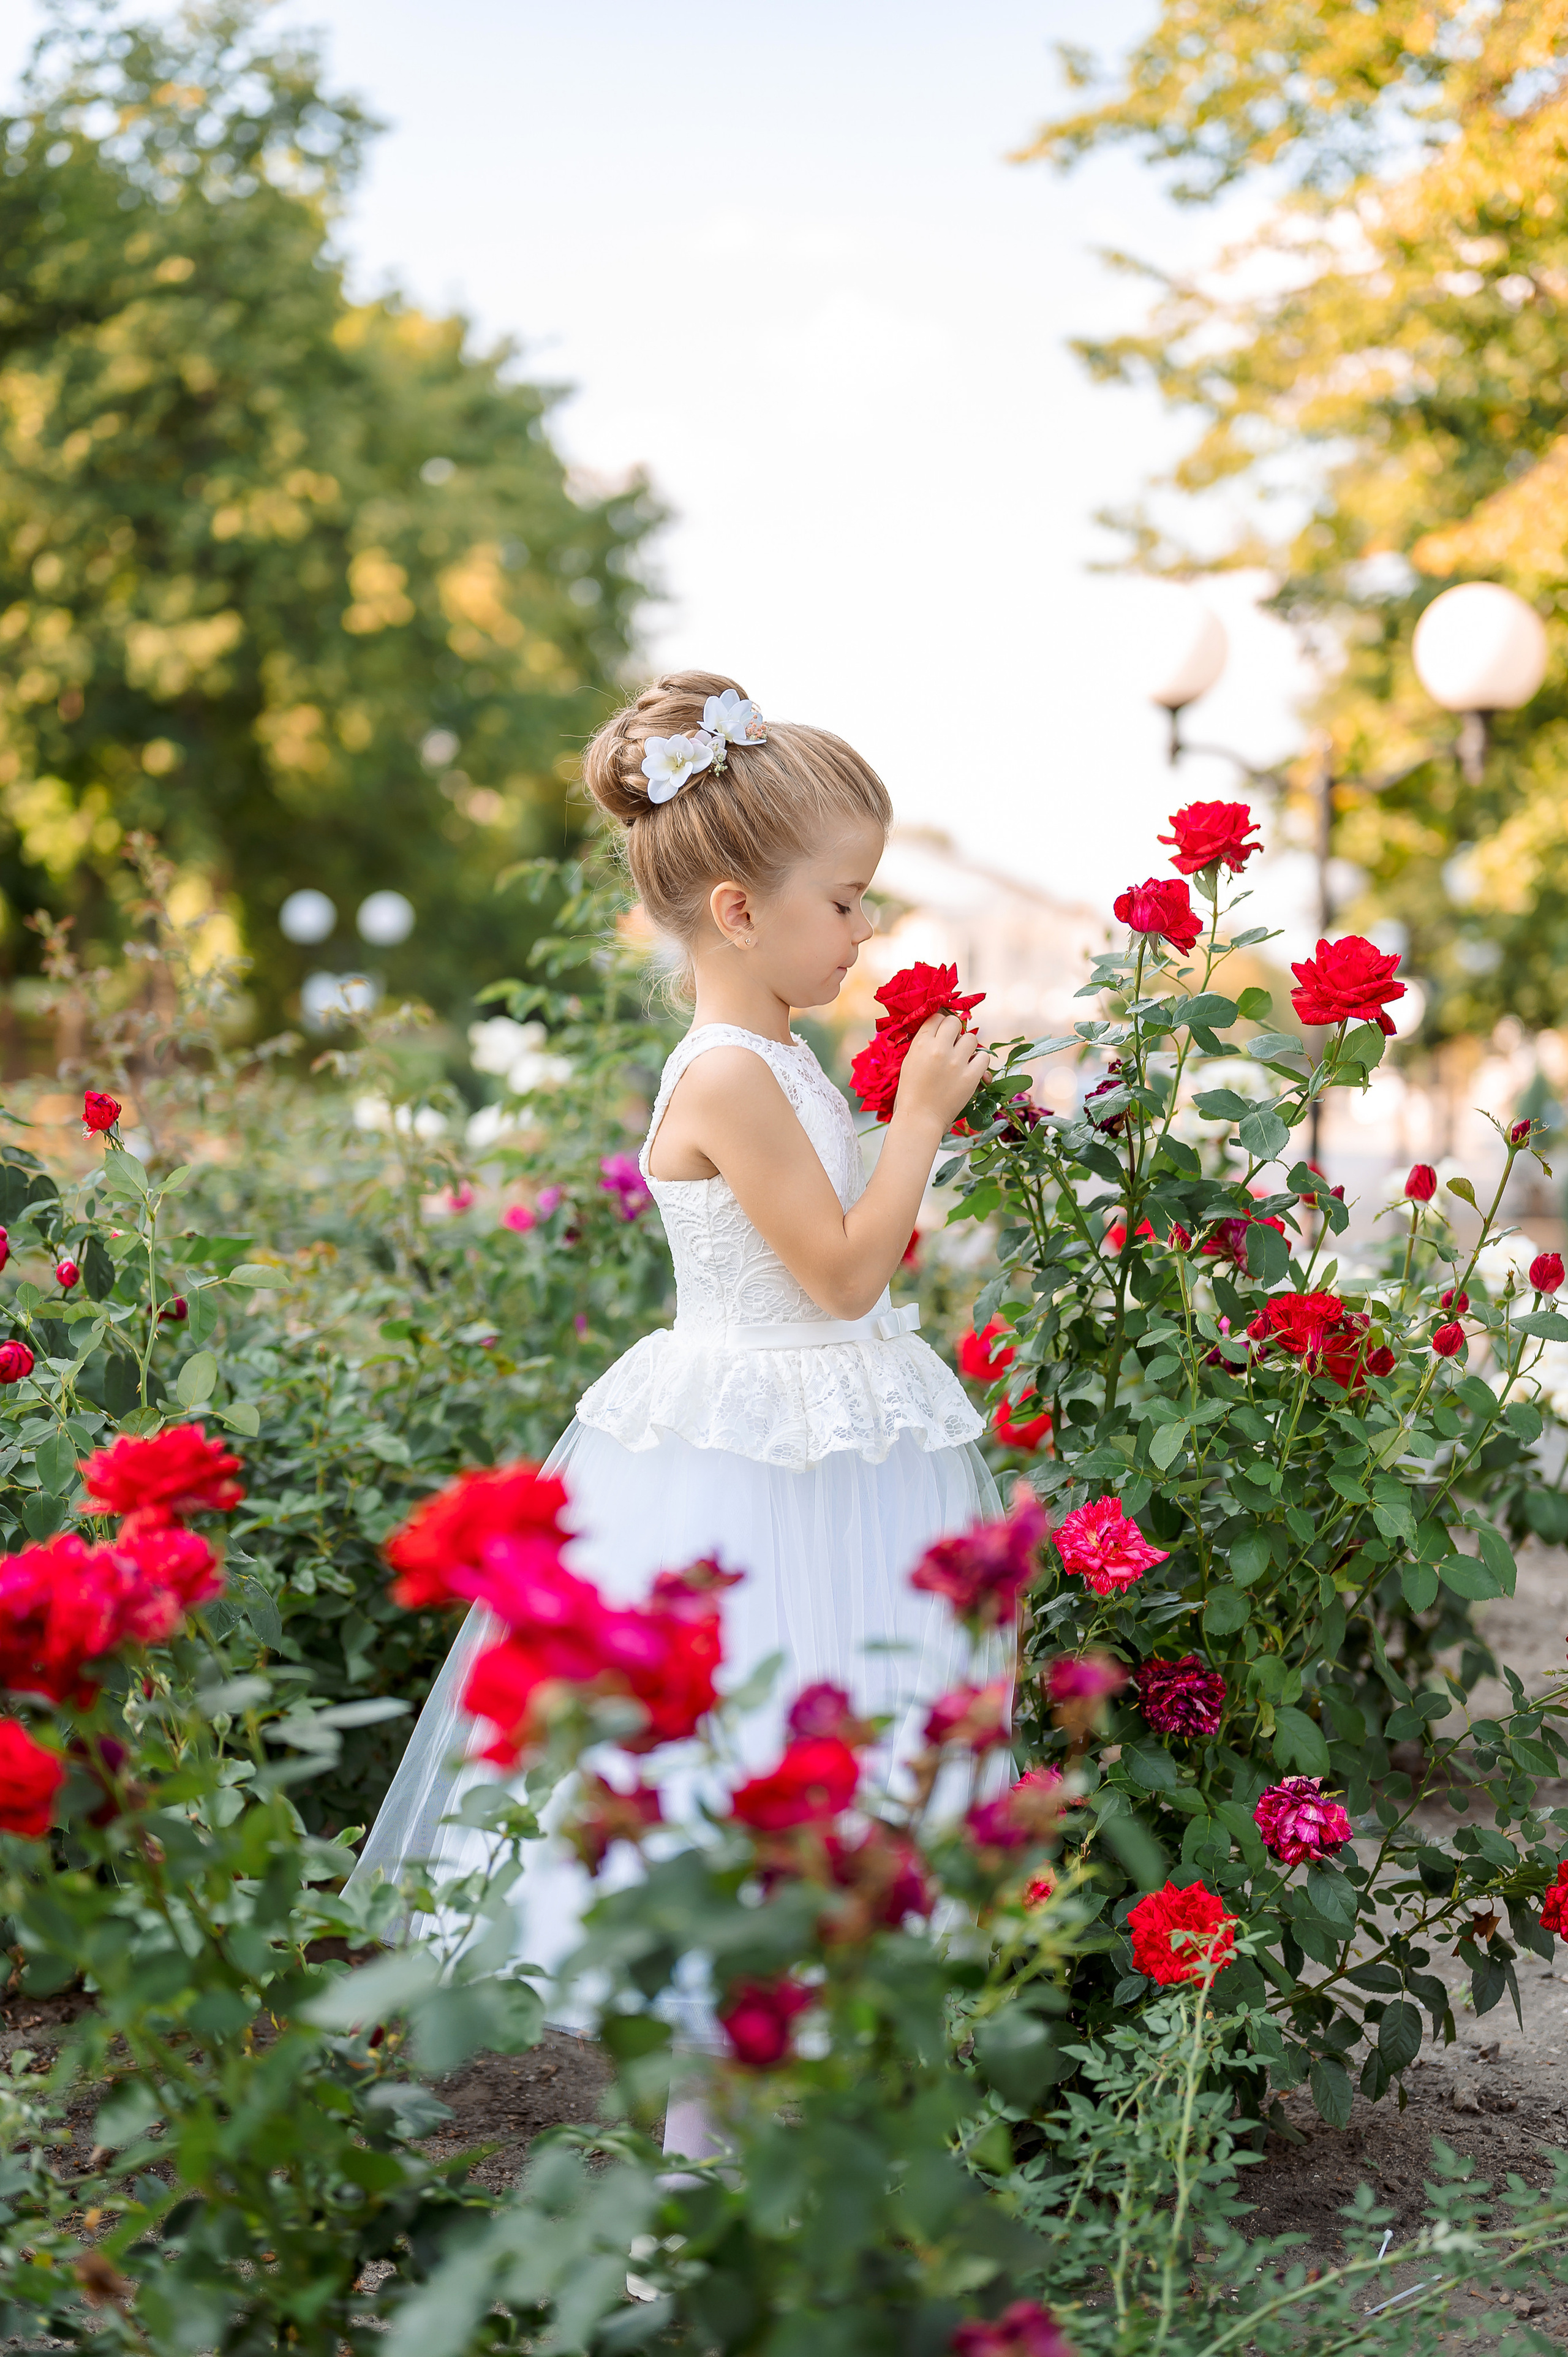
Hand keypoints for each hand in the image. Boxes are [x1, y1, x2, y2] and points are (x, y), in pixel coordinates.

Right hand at [893, 1013, 989, 1132]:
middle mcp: (939, 1049)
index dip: (940, 1025)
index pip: (936, 1017)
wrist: (920, 1119)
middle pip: (955, 1022)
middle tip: (953, 1044)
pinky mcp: (971, 1077)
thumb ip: (924, 1044)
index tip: (941, 1034)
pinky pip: (984, 1057)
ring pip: (972, 1038)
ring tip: (962, 1058)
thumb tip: (940, 1030)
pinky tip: (972, 1069)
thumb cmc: (911, 1092)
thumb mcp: (910, 1062)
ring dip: (968, 1047)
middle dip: (955, 1031)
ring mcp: (956, 1063)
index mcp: (921, 1044)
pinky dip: (979, 1061)